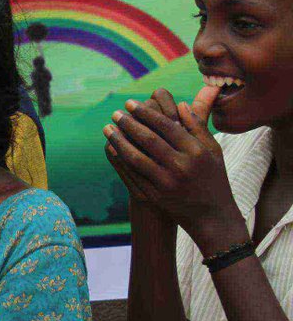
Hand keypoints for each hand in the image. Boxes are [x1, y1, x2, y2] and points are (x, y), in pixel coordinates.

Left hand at [105, 85, 243, 247]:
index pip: (167, 127)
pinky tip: (111, 148)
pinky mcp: (155, 196)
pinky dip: (119, 160)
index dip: (147, 113)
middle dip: (129, 124)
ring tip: (107, 128)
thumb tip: (181, 103)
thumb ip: (198, 127)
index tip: (131, 103)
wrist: (211, 216)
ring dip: (119, 141)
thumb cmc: (213, 178)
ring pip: (136, 157)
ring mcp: (167, 183)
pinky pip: (132, 174)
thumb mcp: (213, 151)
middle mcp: (182, 166)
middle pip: (149, 140)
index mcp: (197, 152)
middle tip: (115, 113)